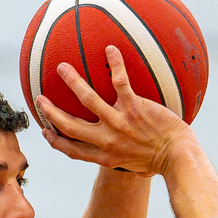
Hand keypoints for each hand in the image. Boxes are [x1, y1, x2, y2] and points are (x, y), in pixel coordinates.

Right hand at [37, 46, 191, 176]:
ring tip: (62, 67)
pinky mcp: (135, 108)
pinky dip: (115, 64)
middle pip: (69, 125)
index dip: (55, 141)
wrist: (178, 157)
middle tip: (40, 98)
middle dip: (51, 112)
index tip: (45, 131)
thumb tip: (120, 155)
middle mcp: (106, 140)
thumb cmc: (161, 163)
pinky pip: (120, 82)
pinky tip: (110, 49)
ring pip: (88, 99)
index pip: (72, 150)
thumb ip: (122, 159)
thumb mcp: (135, 168)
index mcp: (104, 156)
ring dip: (72, 82)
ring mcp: (119, 123)